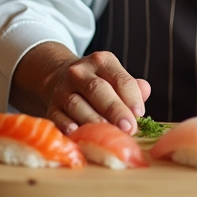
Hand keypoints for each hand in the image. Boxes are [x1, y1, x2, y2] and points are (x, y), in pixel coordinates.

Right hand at [12, 45, 151, 134]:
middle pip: (97, 90)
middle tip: (129, 128)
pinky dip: (68, 127)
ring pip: (77, 105)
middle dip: (114, 110)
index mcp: (101, 61)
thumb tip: (145, 90)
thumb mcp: (115, 77)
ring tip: (108, 135)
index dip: (131, 97)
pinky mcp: (51, 106)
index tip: (140, 114)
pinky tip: (80, 135)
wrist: (61, 77)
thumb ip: (132, 87)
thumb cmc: (99, 83)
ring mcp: (63, 89)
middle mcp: (80, 72)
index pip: (119, 78)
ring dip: (94, 121)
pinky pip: (58, 117)